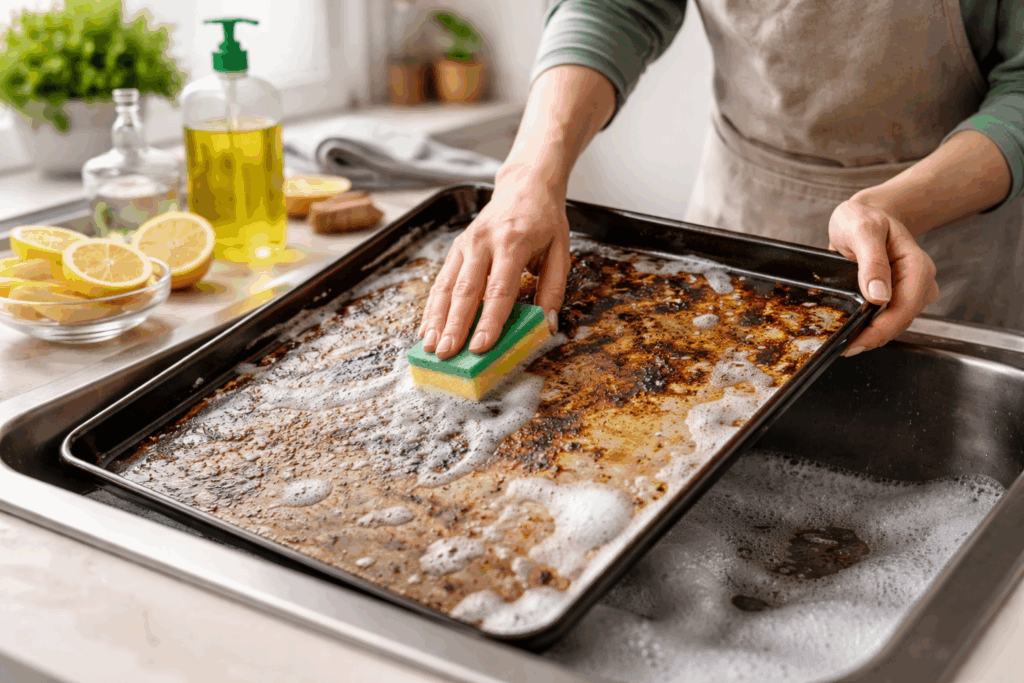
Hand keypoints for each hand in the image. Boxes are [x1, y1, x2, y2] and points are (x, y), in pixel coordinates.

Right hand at [418, 174, 569, 358]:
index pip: (499, 289)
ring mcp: (466, 244)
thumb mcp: (561, 251)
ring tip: (430, 346)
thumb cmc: (544, 220)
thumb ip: (554, 289)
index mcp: (513, 243)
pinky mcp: (456, 247)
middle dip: (454, 326)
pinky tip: (427, 328)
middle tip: (447, 354)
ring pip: (447, 286)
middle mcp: (484, 242)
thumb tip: (547, 324)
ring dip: (436, 319)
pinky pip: (441, 280)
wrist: (526, 185)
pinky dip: (432, 307)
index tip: (481, 347)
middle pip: (466, 291)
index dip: (489, 321)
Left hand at [828, 198, 938, 355]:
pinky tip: (853, 331)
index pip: (907, 305)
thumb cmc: (863, 218)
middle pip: (902, 320)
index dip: (883, 328)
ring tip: (846, 342)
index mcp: (916, 264)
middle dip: (875, 337)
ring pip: (896, 323)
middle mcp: (919, 281)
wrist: (864, 215)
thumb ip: (871, 260)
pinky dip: (871, 328)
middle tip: (845, 347)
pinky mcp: (898, 297)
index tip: (857, 340)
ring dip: (873, 336)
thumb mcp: (863, 230)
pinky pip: (888, 319)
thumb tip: (879, 296)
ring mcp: (910, 291)